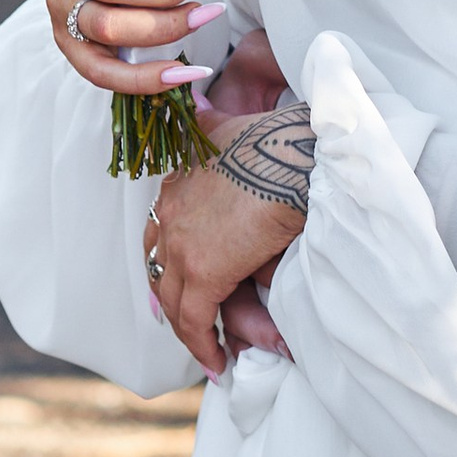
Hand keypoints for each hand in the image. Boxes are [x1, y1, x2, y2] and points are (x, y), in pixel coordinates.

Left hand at [145, 143, 308, 378]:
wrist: (296, 154)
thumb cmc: (279, 139)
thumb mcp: (229, 122)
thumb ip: (209, 122)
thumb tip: (194, 94)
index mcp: (178, 179)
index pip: (160, 228)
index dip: (167, 256)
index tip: (175, 276)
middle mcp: (170, 210)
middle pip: (160, 267)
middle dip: (171, 295)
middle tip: (186, 320)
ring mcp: (182, 242)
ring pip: (174, 299)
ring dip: (190, 327)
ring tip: (207, 349)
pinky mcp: (203, 270)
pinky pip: (194, 320)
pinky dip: (202, 344)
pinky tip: (216, 361)